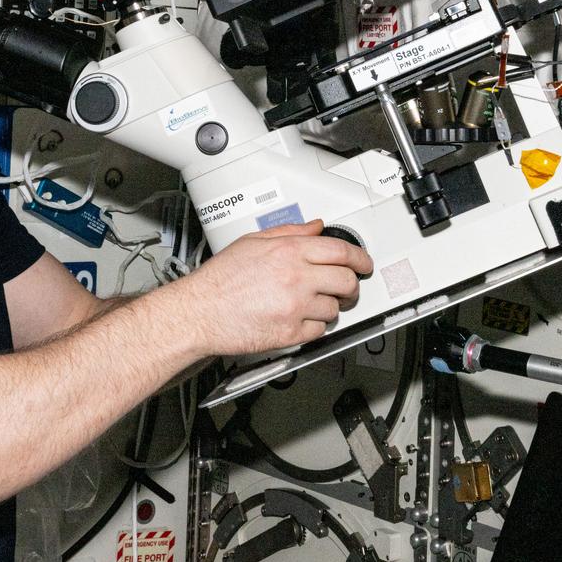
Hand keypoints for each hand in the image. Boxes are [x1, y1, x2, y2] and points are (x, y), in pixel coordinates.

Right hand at [168, 220, 373, 355]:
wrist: (198, 313)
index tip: (364, 263)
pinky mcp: (290, 333)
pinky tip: (299, 318)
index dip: (360, 258)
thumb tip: (315, 228)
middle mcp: (295, 278)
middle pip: (346, 281)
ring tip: (311, 304)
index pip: (340, 251)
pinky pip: (319, 331)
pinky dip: (314, 327)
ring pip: (335, 309)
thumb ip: (289, 232)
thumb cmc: (219, 280)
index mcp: (288, 252)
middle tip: (347, 287)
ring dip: (329, 307)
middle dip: (352, 285)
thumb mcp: (252, 242)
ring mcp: (295, 307)